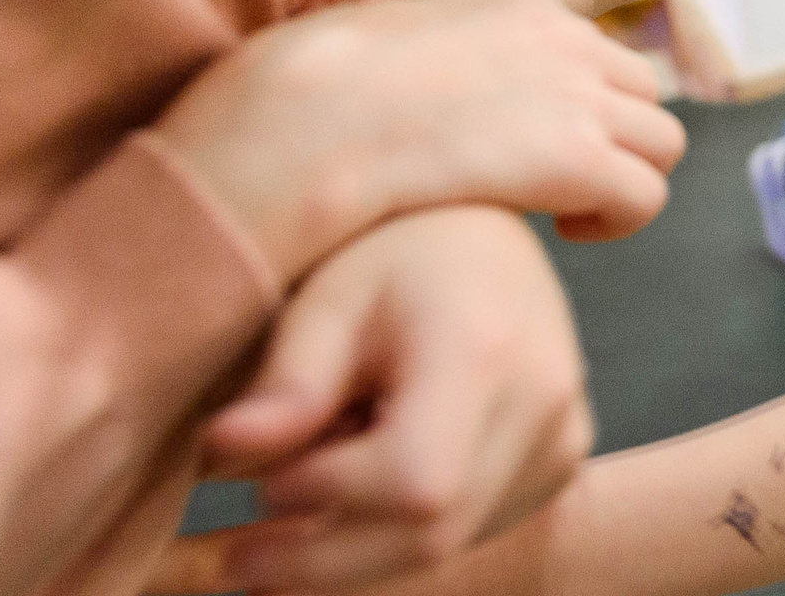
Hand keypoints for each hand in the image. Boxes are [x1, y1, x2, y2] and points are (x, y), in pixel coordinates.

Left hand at [149, 208, 580, 594]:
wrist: (483, 227)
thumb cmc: (396, 248)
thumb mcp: (328, 297)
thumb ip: (284, 384)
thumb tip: (221, 453)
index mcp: (485, 349)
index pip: (412, 482)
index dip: (328, 500)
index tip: (263, 486)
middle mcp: (544, 401)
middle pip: (431, 535)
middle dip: (326, 556)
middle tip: (242, 556)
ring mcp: (563, 438)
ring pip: (447, 546)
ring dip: (359, 546)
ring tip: (305, 490)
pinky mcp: (558, 461)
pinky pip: (470, 529)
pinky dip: (401, 530)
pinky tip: (363, 478)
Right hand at [155, 0, 684, 284]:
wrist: (306, 118)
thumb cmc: (313, 80)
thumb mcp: (369, 12)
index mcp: (515, 1)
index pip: (588, 45)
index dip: (567, 100)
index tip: (521, 140)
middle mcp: (563, 38)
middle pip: (641, 89)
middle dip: (611, 138)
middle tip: (554, 185)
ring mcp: (578, 96)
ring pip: (661, 143)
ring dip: (622, 181)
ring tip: (564, 215)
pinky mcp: (580, 159)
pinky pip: (646, 196)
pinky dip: (615, 221)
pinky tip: (560, 233)